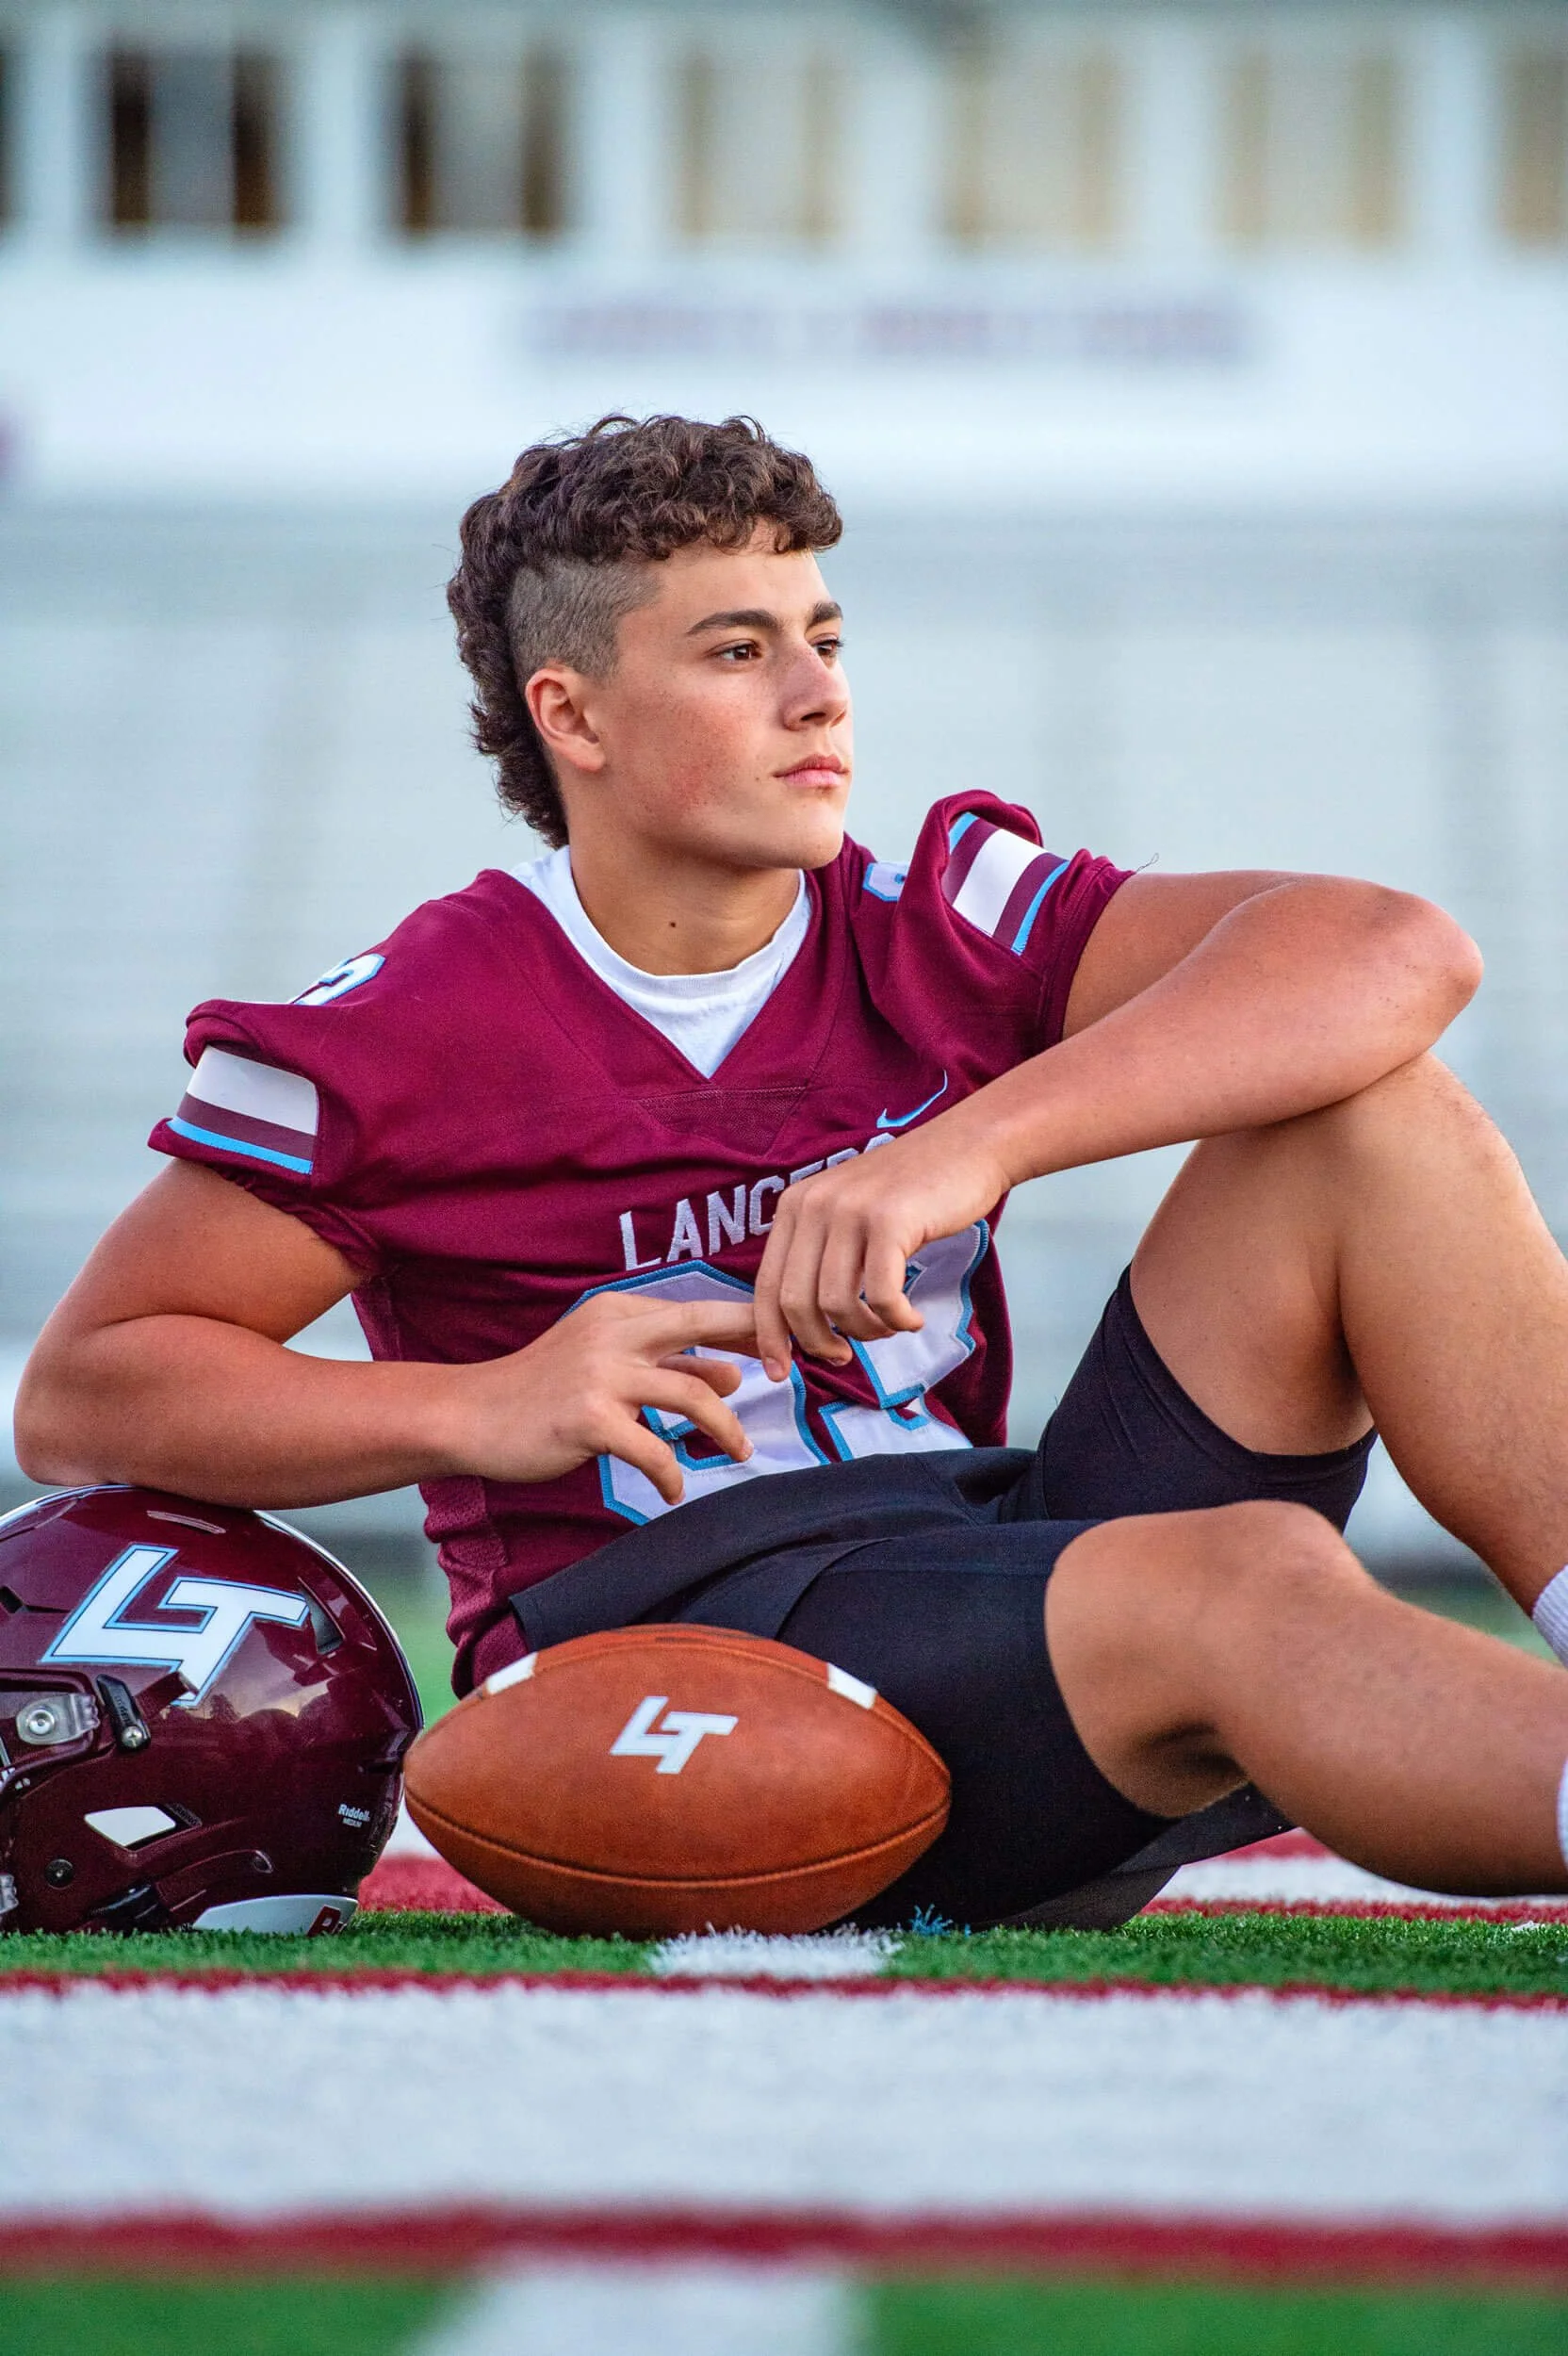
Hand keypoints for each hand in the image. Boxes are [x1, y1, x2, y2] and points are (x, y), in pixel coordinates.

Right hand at [436, 1294, 759, 1504]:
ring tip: (740, 1452)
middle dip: (754, 1342)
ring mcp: (599, 1374)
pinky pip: (651, 1449)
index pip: (696, 1310)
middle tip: (788, 1371)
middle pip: (700, 1324)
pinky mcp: (588, 1419)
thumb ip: (666, 1364)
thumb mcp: (605, 1362)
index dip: (746, 1323)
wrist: (473, 1416)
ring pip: (688, 1393)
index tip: (786, 1343)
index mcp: (618, 1311)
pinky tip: (675, 1488)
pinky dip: (671, 1472)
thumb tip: (734, 1375)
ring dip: (724, 1427)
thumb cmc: (542, 1390)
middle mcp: (611, 1332)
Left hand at [753, 1119, 1009, 1377]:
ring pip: (836, 1305)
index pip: (766, 1285)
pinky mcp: (889, 1222)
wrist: (969, 1146)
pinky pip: (881, 1297)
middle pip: (795, 1303)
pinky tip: (913, 1317)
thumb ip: (821, 1256)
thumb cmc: (913, 1192)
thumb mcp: (850, 1214)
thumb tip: (801, 1326)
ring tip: (888, 1327)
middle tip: (844, 1356)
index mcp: (795, 1205)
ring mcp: (850, 1211)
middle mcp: (814, 1205)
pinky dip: (896, 1320)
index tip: (780, 1372)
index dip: (770, 1336)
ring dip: (864, 1331)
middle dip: (816, 1343)